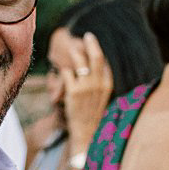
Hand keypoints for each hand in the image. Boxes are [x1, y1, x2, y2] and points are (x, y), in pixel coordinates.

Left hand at [55, 31, 114, 146]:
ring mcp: (86, 88)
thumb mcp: (102, 98)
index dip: (98, 49)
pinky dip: (62, 69)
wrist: (86, 134)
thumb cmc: (92, 115)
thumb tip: (97, 66)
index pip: (105, 61)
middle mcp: (99, 84)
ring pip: (80, 61)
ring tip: (70, 47)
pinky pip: (66, 72)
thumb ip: (101, 82)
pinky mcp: (73, 92)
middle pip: (97, 56)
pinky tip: (60, 70)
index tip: (92, 41)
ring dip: (75, 52)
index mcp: (108, 84)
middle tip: (86, 35)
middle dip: (91, 43)